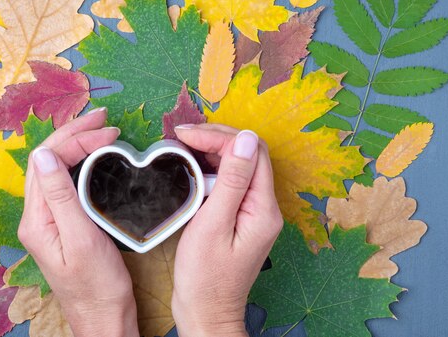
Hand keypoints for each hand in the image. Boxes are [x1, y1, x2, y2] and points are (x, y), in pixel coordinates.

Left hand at [18, 108, 139, 336]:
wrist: (104, 319)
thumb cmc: (98, 286)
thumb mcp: (82, 239)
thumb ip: (61, 196)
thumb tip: (43, 153)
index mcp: (36, 220)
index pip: (47, 162)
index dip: (75, 140)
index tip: (108, 131)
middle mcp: (36, 217)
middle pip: (46, 161)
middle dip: (73, 134)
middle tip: (104, 118)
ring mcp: (47, 221)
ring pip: (54, 169)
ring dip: (75, 144)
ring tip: (99, 128)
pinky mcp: (60, 225)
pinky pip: (64, 182)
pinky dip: (79, 162)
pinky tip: (93, 155)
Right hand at [171, 124, 282, 336]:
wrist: (206, 312)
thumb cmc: (205, 277)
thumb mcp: (214, 224)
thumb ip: (232, 180)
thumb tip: (245, 139)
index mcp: (263, 208)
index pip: (251, 152)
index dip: (220, 137)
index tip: (186, 135)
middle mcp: (264, 207)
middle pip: (248, 155)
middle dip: (217, 138)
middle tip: (183, 136)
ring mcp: (254, 213)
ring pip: (240, 166)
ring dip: (214, 151)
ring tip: (184, 146)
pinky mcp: (241, 218)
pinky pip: (232, 183)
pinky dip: (213, 170)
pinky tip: (193, 167)